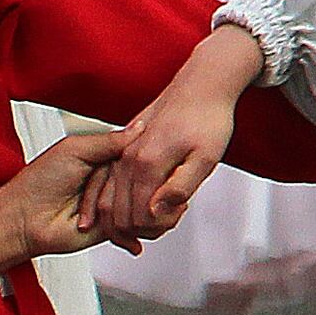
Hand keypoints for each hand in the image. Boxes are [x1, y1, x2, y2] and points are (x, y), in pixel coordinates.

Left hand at [0, 124, 126, 264]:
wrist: (25, 220)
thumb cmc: (39, 183)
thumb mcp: (74, 150)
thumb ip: (108, 140)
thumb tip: (139, 128)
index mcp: (101, 155)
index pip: (134, 149)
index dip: (134, 153)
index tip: (130, 158)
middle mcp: (110, 178)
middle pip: (138, 176)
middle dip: (114, 183)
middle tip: (84, 188)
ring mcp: (112, 201)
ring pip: (136, 199)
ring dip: (112, 204)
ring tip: (84, 209)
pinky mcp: (113, 225)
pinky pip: (132, 222)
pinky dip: (120, 223)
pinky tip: (99, 222)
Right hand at [90, 22, 269, 241]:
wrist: (201, 85)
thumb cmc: (208, 119)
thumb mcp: (206, 158)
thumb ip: (180, 186)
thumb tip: (156, 212)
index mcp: (147, 162)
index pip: (138, 216)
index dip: (157, 227)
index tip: (178, 216)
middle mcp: (127, 158)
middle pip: (118, 213)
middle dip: (140, 229)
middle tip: (169, 220)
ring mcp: (122, 153)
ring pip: (107, 200)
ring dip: (127, 219)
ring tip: (158, 215)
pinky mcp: (123, 149)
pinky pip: (108, 183)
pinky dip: (116, 203)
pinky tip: (137, 205)